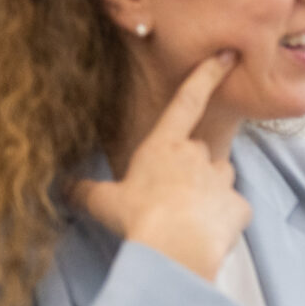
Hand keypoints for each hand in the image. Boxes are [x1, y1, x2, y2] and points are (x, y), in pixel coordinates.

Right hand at [69, 53, 249, 280]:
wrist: (176, 249)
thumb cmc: (138, 219)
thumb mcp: (102, 202)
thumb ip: (84, 191)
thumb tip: (64, 187)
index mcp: (164, 146)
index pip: (187, 101)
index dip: (206, 76)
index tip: (227, 56)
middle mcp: (198, 155)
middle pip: (199, 152)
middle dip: (190, 167)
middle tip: (169, 196)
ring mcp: (223, 179)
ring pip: (221, 176)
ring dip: (209, 189)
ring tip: (188, 215)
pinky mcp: (240, 206)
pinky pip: (233, 209)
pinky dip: (223, 218)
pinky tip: (206, 233)